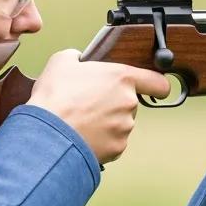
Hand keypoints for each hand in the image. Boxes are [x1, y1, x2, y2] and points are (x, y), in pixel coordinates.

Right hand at [28, 50, 169, 164]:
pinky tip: (83, 135)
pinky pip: (113, 142)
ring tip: (81, 121)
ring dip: (106, 123)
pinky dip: (101, 141)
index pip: (158, 82)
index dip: (157, 85)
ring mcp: (125, 127)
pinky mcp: (117, 148)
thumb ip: (79, 57)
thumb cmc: (55, 97)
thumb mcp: (62, 61)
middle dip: (114, 104)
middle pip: (130, 103)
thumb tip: (81, 60)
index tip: (154, 89)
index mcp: (121, 78)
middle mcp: (129, 103)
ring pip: (120, 123)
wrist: (47, 134)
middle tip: (89, 104)